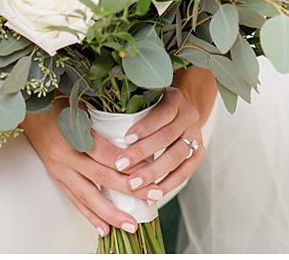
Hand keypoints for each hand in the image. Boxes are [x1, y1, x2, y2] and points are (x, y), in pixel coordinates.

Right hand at [24, 107, 141, 235]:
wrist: (28, 113)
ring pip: (87, 195)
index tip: (151, 170)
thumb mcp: (79, 104)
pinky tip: (105, 229)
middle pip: (101, 176)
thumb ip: (103, 118)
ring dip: (111, 213)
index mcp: (71, 133)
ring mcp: (59, 169)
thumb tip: (135, 132)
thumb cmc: (56, 105)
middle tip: (154, 196)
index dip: (128, 162)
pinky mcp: (56, 178)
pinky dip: (90, 216)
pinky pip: (75, 200)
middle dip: (129, 189)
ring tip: (131, 225)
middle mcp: (64, 154)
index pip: (105, 152)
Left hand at [108, 77, 208, 204]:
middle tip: (120, 166)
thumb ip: (128, 103)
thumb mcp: (145, 94)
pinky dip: (170, 183)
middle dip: (143, 153)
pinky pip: (186, 171)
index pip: (161, 113)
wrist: (184, 104)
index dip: (144, 127)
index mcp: (174, 98)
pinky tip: (154, 193)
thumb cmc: (154, 101)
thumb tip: (90, 112)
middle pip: (167, 136)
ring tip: (134, 184)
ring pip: (177, 156)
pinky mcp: (199, 153)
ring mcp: (196, 135)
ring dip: (155, 172)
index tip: (125, 138)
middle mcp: (188, 116)